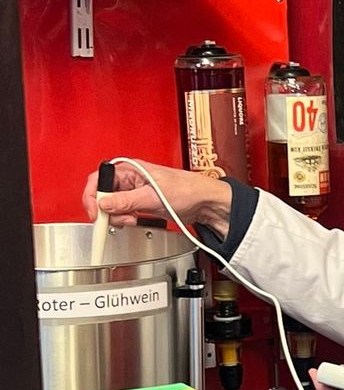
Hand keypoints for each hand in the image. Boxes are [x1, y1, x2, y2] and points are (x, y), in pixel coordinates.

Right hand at [81, 159, 231, 234]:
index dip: (92, 196)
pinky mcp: (139, 203)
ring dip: (117, 216)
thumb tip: (104, 204)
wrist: (205, 202)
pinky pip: (122, 211)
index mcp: (131, 168)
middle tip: (118, 219)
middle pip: (102, 195)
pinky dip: (124, 219)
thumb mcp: (154, 197)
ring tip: (132, 219)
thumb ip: (127, 201)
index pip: (99, 179)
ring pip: (111, 205)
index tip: (96, 212)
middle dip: (107, 210)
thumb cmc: (189, 190)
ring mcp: (134, 191)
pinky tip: (135, 220)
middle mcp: (130, 178)